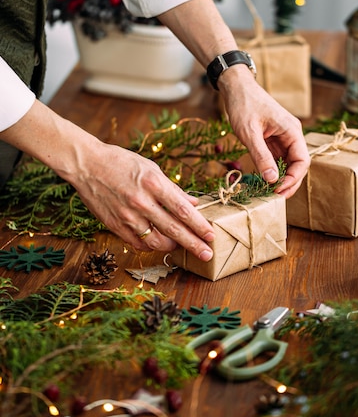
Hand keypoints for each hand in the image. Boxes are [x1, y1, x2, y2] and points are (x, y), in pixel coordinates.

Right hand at [0, 100, 214, 260]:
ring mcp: (127, 216)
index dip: (199, 226)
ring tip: (181, 247)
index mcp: (154, 184)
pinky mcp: (115, 225)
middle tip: (207, 254)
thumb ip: (173, 188)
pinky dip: (151, 246)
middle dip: (193, 244)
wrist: (87, 165)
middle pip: (174, 229)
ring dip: (172, 247)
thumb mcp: (151, 168)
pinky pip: (138, 243)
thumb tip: (193, 203)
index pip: (183, 211)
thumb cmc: (121, 162)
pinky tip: (158, 243)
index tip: (211, 236)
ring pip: (156, 241)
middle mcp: (142, 202)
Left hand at [219, 67, 309, 197]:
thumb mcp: (249, 133)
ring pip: (288, 163)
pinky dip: (273, 170)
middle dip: (289, 182)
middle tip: (275, 196)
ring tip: (268, 191)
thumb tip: (272, 180)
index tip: (278, 190)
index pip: (302, 160)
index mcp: (292, 130)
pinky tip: (264, 180)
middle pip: (298, 164)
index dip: (293, 178)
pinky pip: (278, 158)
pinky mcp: (273, 139)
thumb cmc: (243, 105)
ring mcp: (283, 137)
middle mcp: (291, 134)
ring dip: (281, 178)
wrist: (236, 88)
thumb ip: (261, 156)